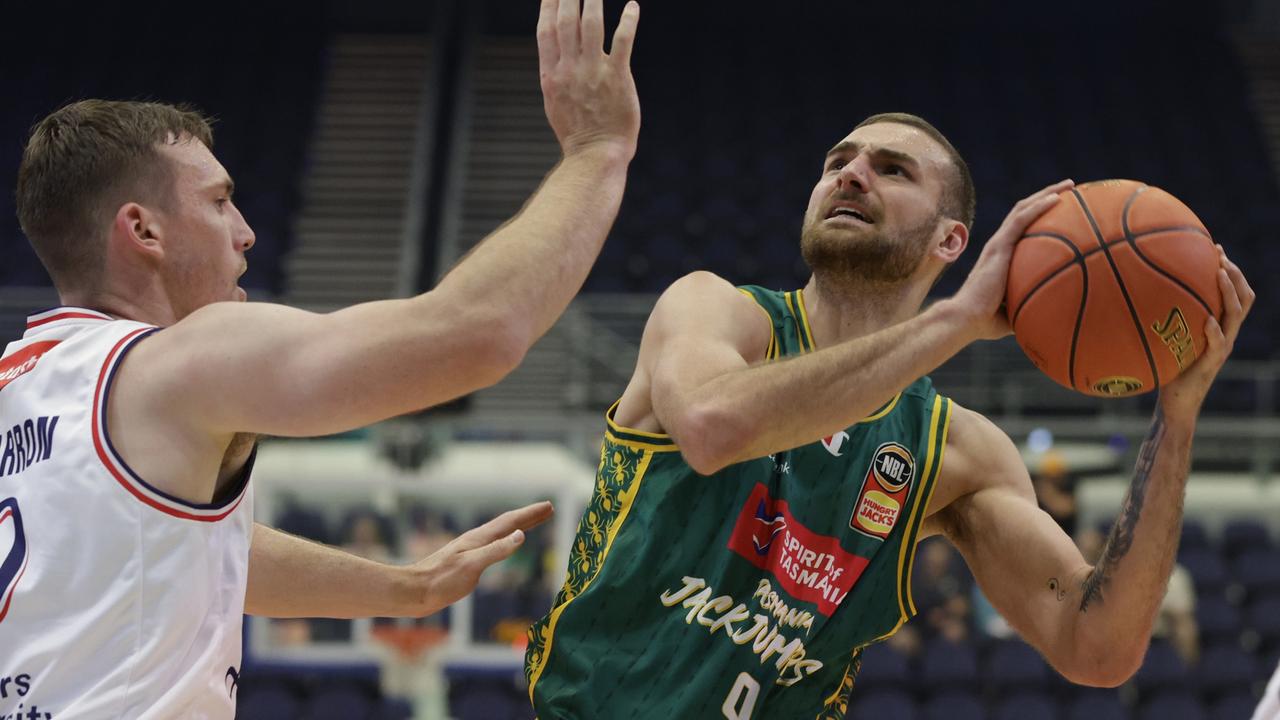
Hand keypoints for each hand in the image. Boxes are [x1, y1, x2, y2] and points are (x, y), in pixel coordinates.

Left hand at [410, 501, 553, 615]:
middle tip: (548, 509)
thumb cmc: (441, 581)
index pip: (510, 522)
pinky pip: (494, 545)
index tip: (548, 506)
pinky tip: (504, 545)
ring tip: (532, 523)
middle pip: (507, 524)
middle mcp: (476, 540)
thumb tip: (521, 535)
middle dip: (528, 517)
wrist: (414, 591)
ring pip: (500, 533)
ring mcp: (471, 550)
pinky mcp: (467, 561)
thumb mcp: (472, 566)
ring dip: (518, 526)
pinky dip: (506, 540)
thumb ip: (496, 551)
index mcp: (479, 539)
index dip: (530, 514)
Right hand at [538, 0, 640, 160]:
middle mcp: (570, 70)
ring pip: (591, 27)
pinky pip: (622, 43)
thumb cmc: (577, 131)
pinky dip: (627, 22)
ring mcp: (593, 73)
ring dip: (593, 1)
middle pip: (567, 22)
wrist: (595, 154)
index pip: (546, 31)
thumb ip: (556, 73)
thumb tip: (556, 51)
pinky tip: (632, 7)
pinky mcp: (617, 78)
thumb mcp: (555, 100)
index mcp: (552, 75)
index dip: (548, 6)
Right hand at [950, 179, 1074, 340]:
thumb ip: (1030, 307)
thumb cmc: (985, 321)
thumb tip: (1052, 316)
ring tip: (1069, 185)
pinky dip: (1039, 206)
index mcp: (1000, 257)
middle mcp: (998, 245)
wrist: (966, 318)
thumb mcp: (1014, 312)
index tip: (1061, 209)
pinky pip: (1021, 219)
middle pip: (1024, 212)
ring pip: (1023, 208)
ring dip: (1047, 193)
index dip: (1039, 215)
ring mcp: (997, 244)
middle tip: (1070, 189)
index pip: (1021, 228)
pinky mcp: (998, 246)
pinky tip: (1057, 199)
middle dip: (1046, 196)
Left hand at [1158, 245, 1253, 422]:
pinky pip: (1219, 344)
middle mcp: (1225, 334)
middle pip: (1244, 298)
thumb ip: (1162, 319)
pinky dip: (1215, 330)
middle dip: (1235, 273)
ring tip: (1219, 273)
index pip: (1234, 293)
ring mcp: (1221, 348)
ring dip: (1229, 293)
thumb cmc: (1166, 369)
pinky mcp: (1211, 364)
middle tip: (1219, 254)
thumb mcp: (1167, 338)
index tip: (1215, 248)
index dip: (1230, 270)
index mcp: (1219, 326)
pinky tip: (1208, 320)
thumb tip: (1134, 293)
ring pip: (1236, 315)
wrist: (1175, 403)